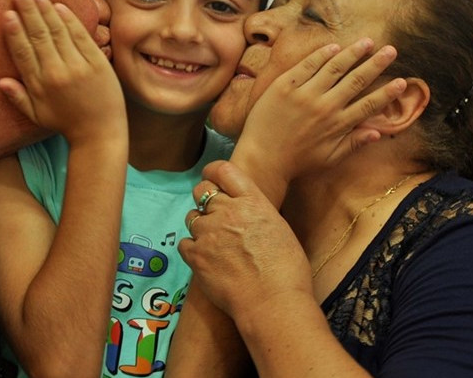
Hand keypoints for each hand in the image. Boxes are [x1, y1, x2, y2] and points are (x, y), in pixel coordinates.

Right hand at [0, 0, 125, 142]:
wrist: (100, 133)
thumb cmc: (67, 123)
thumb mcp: (37, 115)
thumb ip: (18, 97)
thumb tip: (0, 81)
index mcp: (40, 85)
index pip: (23, 52)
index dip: (15, 32)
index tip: (7, 14)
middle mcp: (58, 73)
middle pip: (39, 36)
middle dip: (28, 11)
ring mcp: (79, 66)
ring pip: (58, 31)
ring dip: (46, 10)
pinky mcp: (97, 62)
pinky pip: (81, 35)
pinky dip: (70, 19)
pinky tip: (59, 6)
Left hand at [178, 161, 313, 317]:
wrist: (273, 302)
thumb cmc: (287, 271)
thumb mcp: (279, 228)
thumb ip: (257, 214)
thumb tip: (248, 214)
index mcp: (252, 201)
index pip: (223, 170)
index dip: (213, 173)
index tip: (212, 179)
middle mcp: (226, 211)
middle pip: (201, 191)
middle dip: (204, 199)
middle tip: (213, 215)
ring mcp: (208, 233)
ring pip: (192, 218)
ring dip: (200, 226)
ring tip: (214, 244)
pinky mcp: (195, 256)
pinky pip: (184, 243)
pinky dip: (192, 249)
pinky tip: (206, 260)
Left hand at [230, 40, 404, 202]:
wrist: (262, 158)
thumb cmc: (296, 161)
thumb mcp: (329, 158)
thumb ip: (354, 143)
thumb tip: (378, 132)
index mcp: (337, 125)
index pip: (369, 105)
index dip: (387, 93)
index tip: (403, 81)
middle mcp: (324, 107)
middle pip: (356, 80)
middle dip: (376, 64)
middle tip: (391, 50)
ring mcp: (304, 94)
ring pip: (334, 67)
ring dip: (353, 53)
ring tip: (367, 42)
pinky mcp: (285, 86)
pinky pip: (307, 65)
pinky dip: (322, 55)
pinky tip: (334, 46)